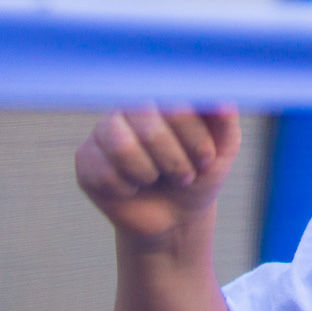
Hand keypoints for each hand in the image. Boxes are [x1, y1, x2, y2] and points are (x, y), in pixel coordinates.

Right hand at [76, 105, 241, 243]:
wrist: (175, 215)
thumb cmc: (200, 174)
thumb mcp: (223, 151)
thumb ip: (226, 124)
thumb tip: (224, 103)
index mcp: (165, 95)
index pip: (175, 102)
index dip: (193, 135)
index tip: (207, 159)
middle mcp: (131, 104)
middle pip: (149, 127)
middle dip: (174, 161)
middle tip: (185, 176)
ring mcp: (105, 128)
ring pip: (122, 148)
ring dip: (149, 174)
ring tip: (158, 179)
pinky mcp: (85, 157)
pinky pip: (103, 173)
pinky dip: (127, 189)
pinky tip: (133, 187)